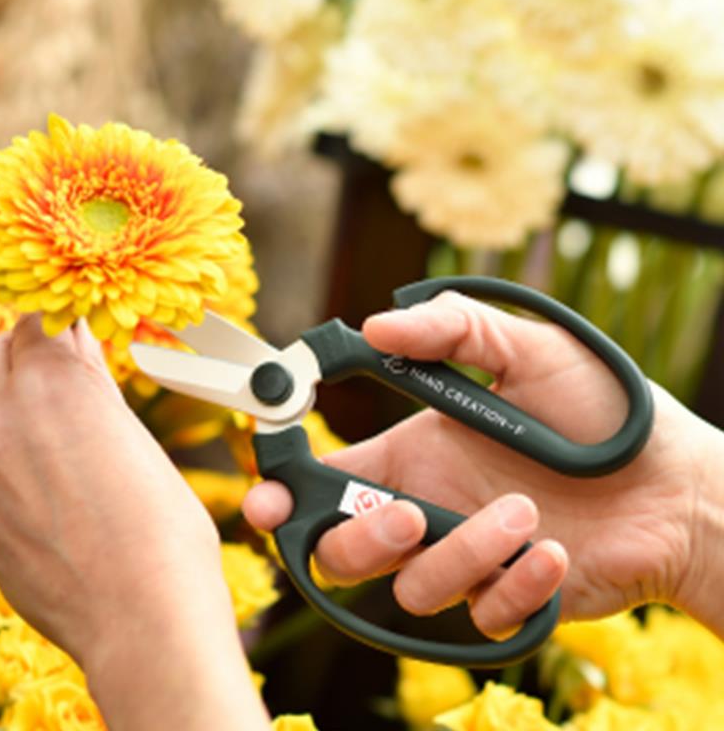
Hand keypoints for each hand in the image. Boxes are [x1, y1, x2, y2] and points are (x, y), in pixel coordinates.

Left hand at [0, 315, 268, 730]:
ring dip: (5, 401)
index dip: (60, 328)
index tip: (75, 336)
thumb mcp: (136, 436)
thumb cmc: (161, 527)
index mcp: (54, 388)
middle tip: (63, 379)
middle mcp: (0, 421)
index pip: (37, 323)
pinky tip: (37, 479)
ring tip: (52, 432)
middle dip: (24, 354)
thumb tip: (76, 344)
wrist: (140, 614)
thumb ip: (93, 381)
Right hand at [245, 291, 717, 637]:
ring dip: (463, 551)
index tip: (265, 496)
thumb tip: (374, 327)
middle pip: (344, 551)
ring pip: (412, 588)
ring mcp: (466, 558)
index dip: (285, 493)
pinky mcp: (509, 600)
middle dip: (359, 540)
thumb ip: (452, 328)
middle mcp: (429, 508)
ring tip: (523, 513)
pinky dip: (514, 585)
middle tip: (409, 512)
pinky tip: (554, 551)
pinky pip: (480, 616)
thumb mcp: (526, 348)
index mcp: (415, 454)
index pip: (326, 481)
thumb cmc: (602, 408)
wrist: (677, 481)